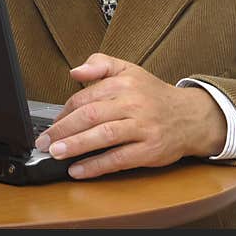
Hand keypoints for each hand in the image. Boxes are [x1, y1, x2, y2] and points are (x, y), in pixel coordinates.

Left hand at [35, 53, 227, 178]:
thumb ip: (101, 65)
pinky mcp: (150, 149)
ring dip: (76, 146)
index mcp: (124, 83)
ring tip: (56, 154)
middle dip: (63, 130)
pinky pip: (119, 158)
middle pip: (91, 115)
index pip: (85, 97)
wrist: (191, 116)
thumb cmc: (154, 96)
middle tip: (44, 142)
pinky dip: (96, 165)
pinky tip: (78, 170)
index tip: (51, 125)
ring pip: (103, 136)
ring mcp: (142, 127)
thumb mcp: (130, 70)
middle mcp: (133, 103)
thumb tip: (75, 71)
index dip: (64, 113)